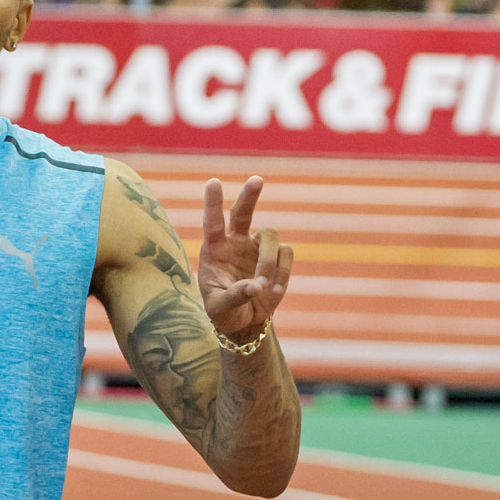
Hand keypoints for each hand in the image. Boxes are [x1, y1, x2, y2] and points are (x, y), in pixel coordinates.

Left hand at [197, 177, 292, 336]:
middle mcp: (236, 243)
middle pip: (243, 212)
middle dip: (250, 196)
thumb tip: (255, 286)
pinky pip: (286, 254)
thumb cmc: (223, 311)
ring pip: (270, 237)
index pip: (212, 222)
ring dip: (268, 261)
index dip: (213, 203)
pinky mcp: (278, 256)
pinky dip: (283, 272)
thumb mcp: (220, 309)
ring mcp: (257, 247)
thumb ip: (234, 297)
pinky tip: (274, 291)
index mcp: (215, 250)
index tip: (213, 182)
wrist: (244, 319)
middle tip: (257, 180)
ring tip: (262, 286)